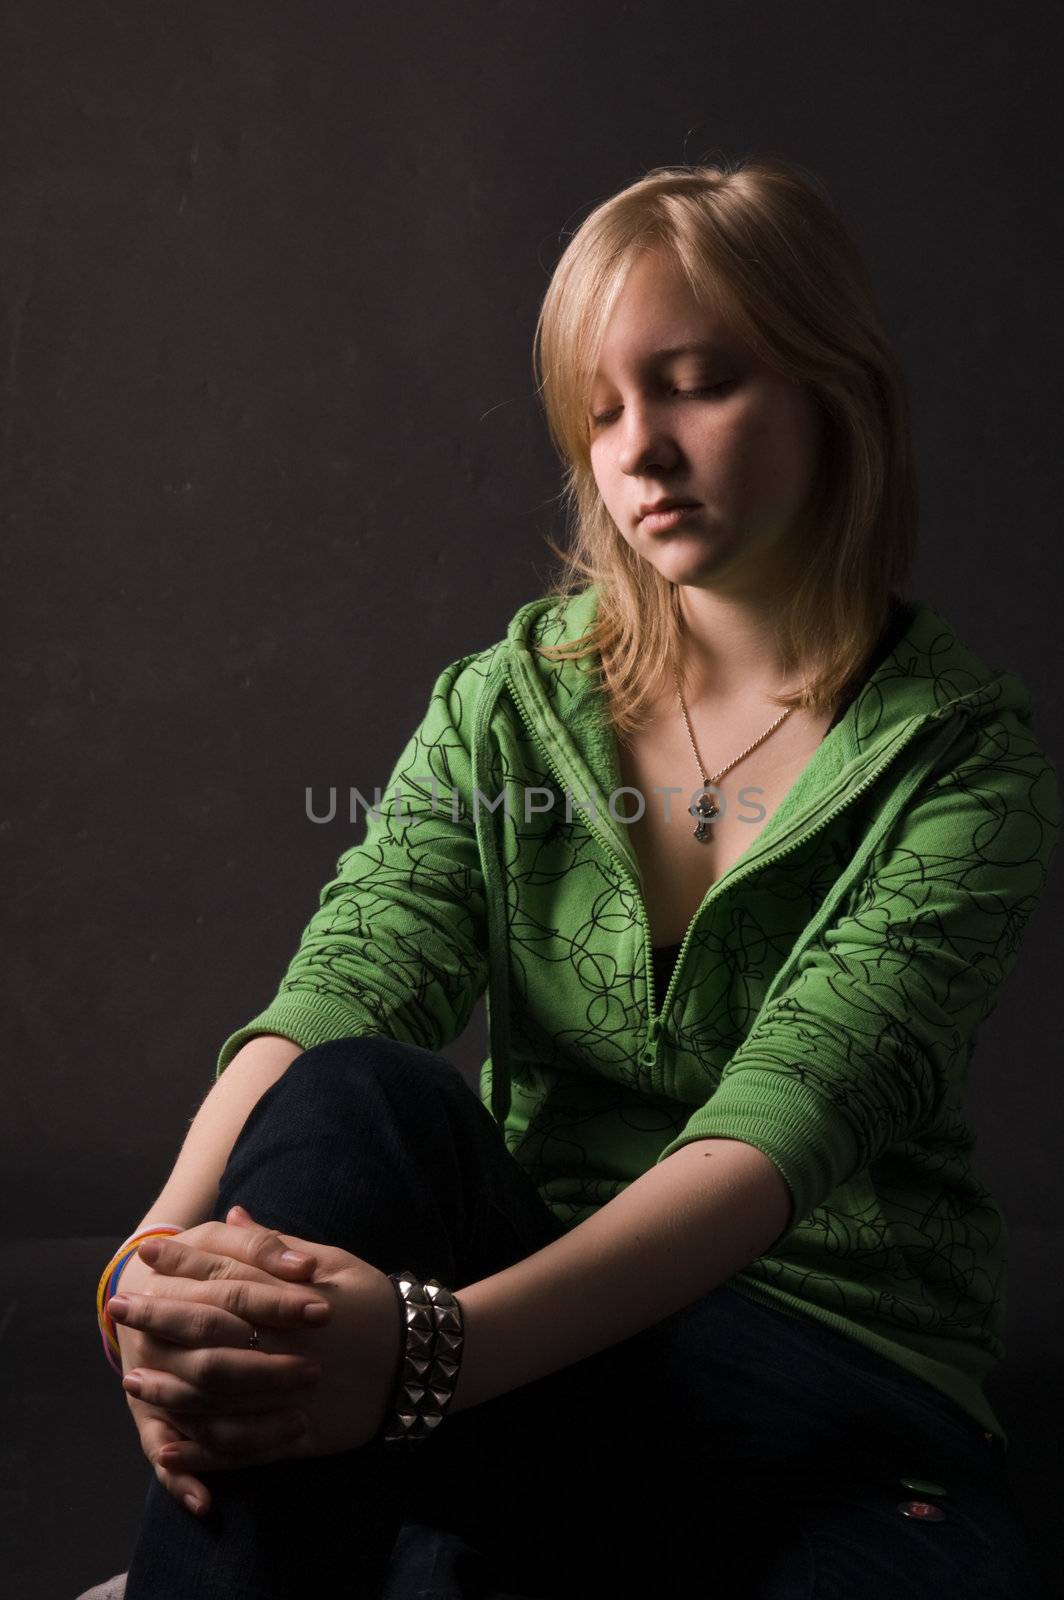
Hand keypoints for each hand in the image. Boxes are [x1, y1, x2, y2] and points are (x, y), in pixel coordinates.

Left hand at [109, 1206, 401, 1509]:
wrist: (424, 1359)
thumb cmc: (376, 1303)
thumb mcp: (334, 1261)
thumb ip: (276, 1245)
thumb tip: (232, 1214)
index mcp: (293, 1298)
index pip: (225, 1274)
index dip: (183, 1263)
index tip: (146, 1256)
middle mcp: (286, 1344)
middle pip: (209, 1331)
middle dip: (161, 1319)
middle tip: (120, 1311)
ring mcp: (291, 1393)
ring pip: (217, 1393)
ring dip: (168, 1386)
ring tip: (132, 1377)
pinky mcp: (299, 1435)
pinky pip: (241, 1448)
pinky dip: (201, 1450)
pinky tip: (169, 1444)